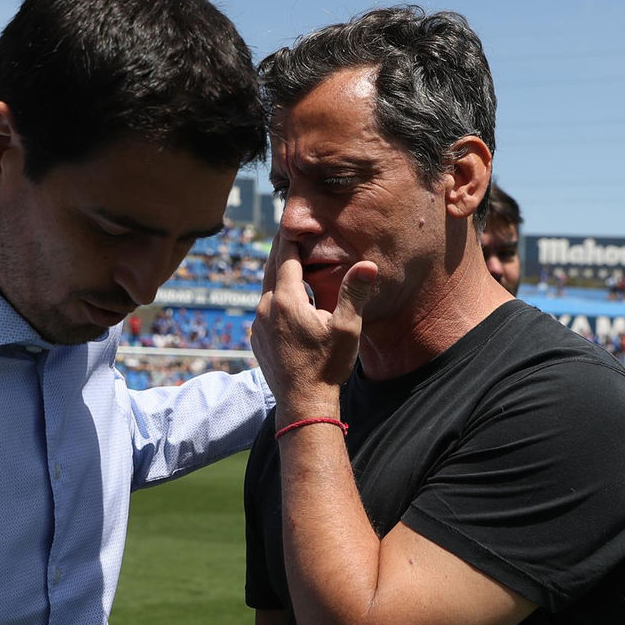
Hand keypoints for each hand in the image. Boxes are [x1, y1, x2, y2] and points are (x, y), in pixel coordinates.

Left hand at [251, 235, 377, 424]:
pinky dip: (273, 296)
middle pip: (271, 267)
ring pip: (265, 288)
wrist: (303, 404)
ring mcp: (258, 324)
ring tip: (288, 260)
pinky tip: (285, 298)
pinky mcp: (256, 338)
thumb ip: (353, 292)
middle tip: (288, 231)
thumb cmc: (327, 366)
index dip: (290, 236)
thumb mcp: (346, 328)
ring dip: (277, 273)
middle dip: (281, 249)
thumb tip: (368, 264)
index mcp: (286, 299)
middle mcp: (266, 308)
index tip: (293, 220)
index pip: (285, 256)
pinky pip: (263, 308)